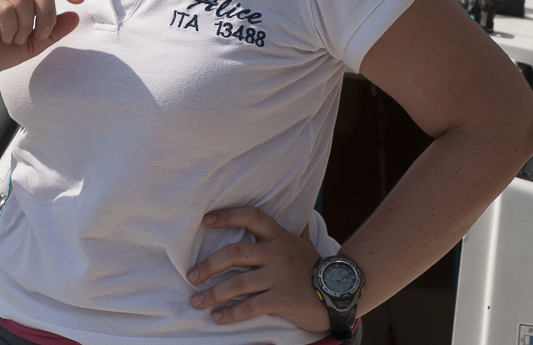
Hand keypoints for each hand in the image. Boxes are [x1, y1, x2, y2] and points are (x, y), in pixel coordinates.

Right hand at [0, 0, 82, 74]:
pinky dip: (11, 26)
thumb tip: (76, 16)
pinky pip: (5, 6)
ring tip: (17, 39)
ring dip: (26, 23)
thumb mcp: (29, 46)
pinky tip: (6, 37)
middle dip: (48, 14)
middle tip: (40, 35)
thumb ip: (52, 33)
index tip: (79, 0)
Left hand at [186, 207, 327, 331]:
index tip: (206, 220)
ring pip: (239, 284)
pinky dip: (231, 313)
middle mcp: (278, 253)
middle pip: (236, 252)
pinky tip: (218, 317)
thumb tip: (273, 219)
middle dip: (209, 264)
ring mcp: (280, 276)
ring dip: (213, 293)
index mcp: (280, 236)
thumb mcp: (300, 244)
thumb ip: (284, 233)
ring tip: (196, 301)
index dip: (228, 216)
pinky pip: (251, 306)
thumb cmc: (314, 268)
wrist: (342, 292)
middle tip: (191, 275)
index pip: (252, 217)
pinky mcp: (283, 299)